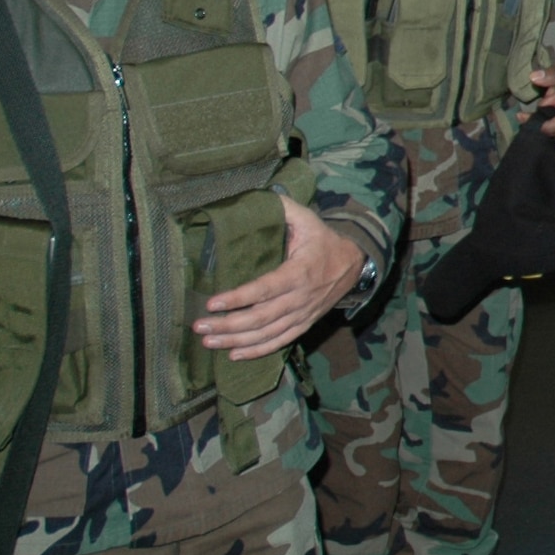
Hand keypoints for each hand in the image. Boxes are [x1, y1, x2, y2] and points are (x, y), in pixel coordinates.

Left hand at [193, 196, 366, 360]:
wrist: (355, 263)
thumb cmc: (323, 240)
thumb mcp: (307, 219)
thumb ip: (284, 209)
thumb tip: (258, 199)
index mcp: (299, 271)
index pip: (265, 289)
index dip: (238, 298)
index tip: (212, 303)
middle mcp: (301, 298)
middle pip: (261, 318)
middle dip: (228, 325)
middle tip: (200, 326)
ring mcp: (303, 314)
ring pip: (267, 334)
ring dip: (236, 341)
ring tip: (209, 342)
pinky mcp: (305, 324)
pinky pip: (280, 342)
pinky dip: (257, 351)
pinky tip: (234, 355)